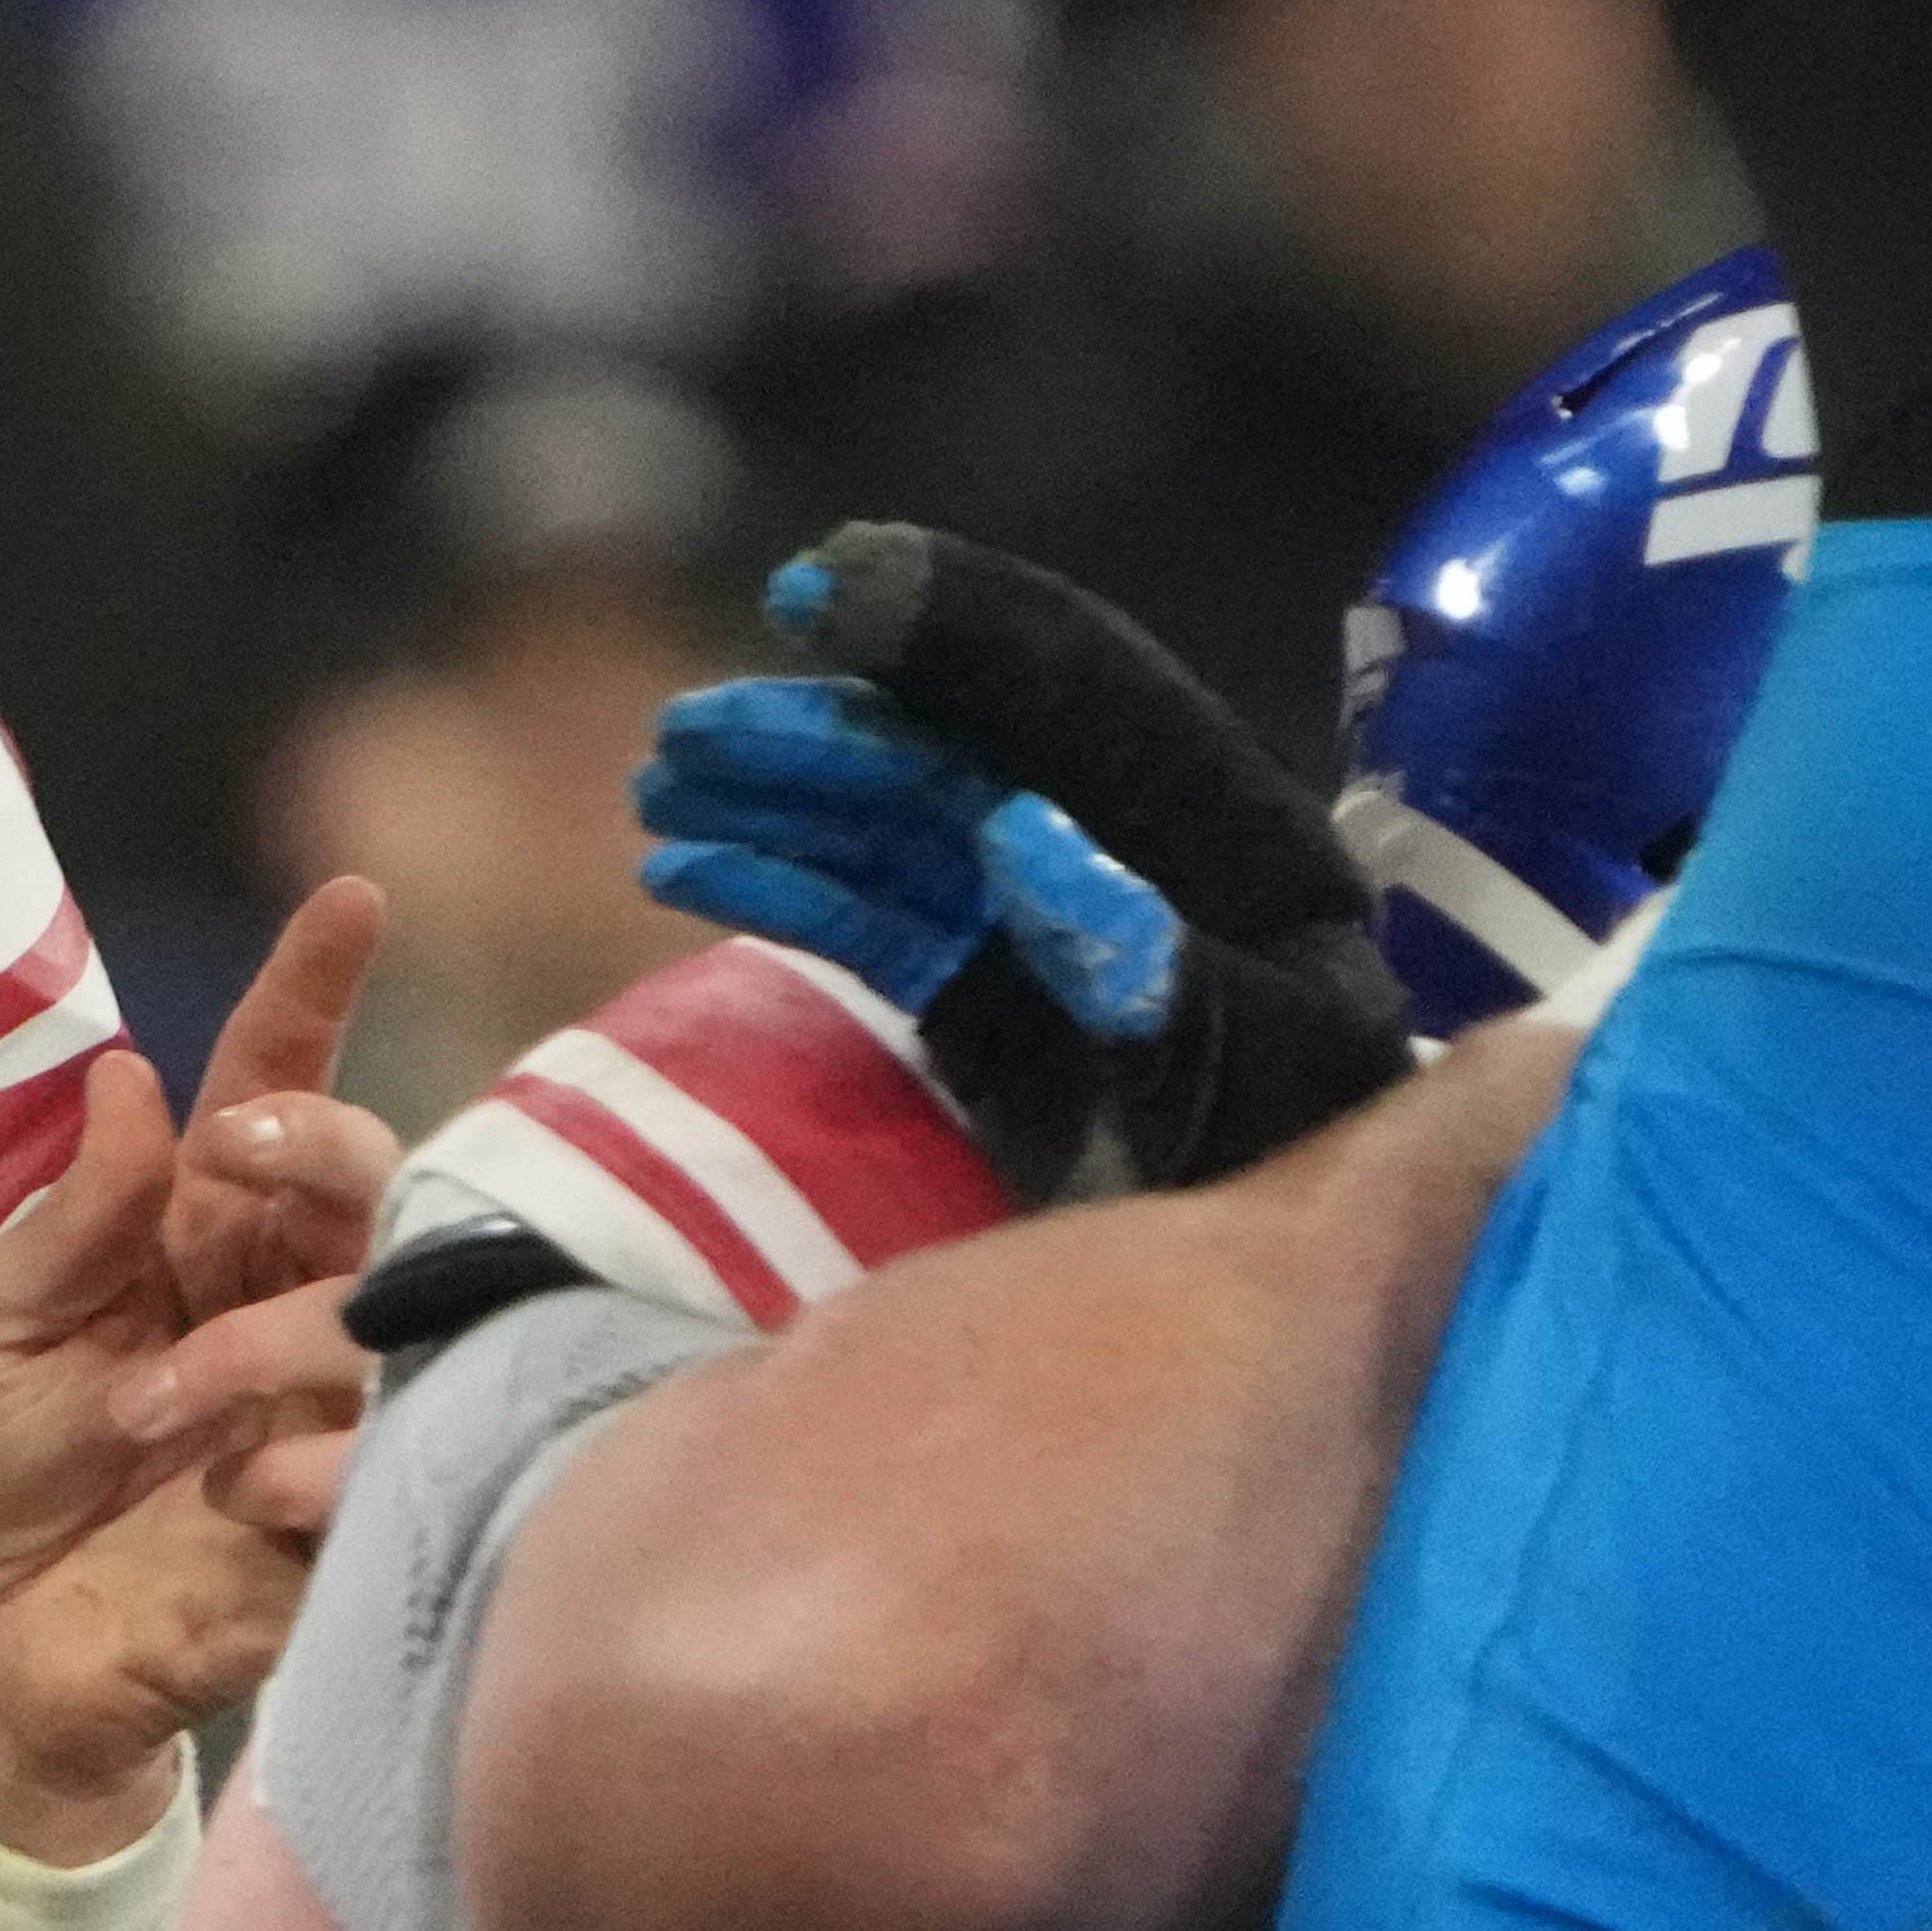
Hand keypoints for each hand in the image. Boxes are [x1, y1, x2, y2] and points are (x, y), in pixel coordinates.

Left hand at [0, 902, 399, 1856]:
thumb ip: (71, 1219)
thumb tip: (136, 1079)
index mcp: (187, 1236)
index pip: (267, 1093)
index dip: (309, 999)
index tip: (350, 900)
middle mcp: (277, 1301)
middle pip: (370, 1178)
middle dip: (326, 1145)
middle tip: (249, 1153)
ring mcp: (325, 1408)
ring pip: (394, 1312)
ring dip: (273, 1342)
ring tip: (156, 1412)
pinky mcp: (350, 1521)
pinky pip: (390, 1461)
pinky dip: (315, 1462)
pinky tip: (240, 1493)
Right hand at [650, 530, 1419, 1197]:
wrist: (1242, 1343)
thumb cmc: (1270, 1216)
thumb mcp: (1232, 1092)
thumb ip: (1157, 973)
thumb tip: (1029, 832)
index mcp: (1254, 864)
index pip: (1098, 699)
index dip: (964, 632)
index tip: (826, 587)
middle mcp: (1159, 870)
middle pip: (973, 755)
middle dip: (829, 726)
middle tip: (689, 728)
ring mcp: (1063, 934)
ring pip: (906, 825)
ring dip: (781, 794)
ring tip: (661, 787)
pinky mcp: (993, 1002)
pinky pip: (877, 912)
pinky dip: (782, 882)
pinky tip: (684, 867)